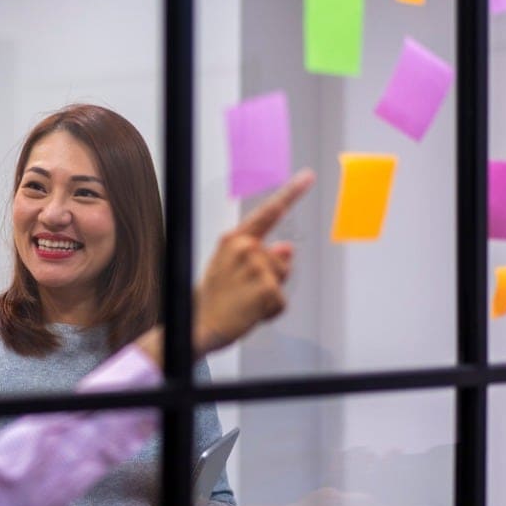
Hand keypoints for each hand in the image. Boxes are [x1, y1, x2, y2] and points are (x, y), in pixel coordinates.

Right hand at [192, 169, 314, 356]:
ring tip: (242, 304)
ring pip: (281, 279)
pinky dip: (270, 312)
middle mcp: (245, 247)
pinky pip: (281, 302)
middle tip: (240, 293)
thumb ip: (257, 254)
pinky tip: (250, 314)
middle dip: (269, 277)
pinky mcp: (268, 288)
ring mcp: (257, 266)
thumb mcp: (229, 270)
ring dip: (268, 297)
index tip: (308, 177)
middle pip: (279, 259)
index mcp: (233, 239)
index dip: (290, 193)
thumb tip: (288, 247)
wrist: (196, 328)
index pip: (267, 213)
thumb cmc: (211, 300)